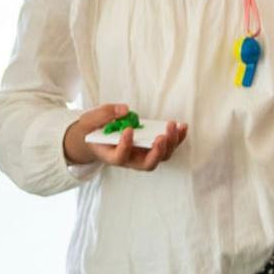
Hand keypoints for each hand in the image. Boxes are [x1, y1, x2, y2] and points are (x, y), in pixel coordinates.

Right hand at [62, 103, 187, 171]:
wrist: (95, 136)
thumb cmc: (92, 129)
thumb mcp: (91, 120)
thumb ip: (105, 114)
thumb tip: (125, 110)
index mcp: (111, 155)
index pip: (120, 157)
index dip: (126, 146)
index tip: (128, 129)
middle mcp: (130, 159)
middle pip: (148, 164)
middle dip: (157, 151)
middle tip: (160, 136)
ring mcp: (142, 154)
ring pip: (161, 156)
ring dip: (170, 143)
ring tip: (173, 126)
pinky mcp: (151, 146)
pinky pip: (167, 146)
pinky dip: (176, 138)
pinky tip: (182, 126)